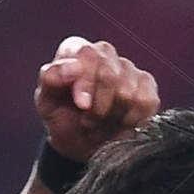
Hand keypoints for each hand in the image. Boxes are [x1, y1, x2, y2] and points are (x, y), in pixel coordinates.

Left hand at [35, 37, 158, 162]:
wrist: (80, 143)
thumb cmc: (62, 117)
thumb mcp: (46, 102)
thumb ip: (50, 79)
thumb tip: (72, 67)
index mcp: (77, 51)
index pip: (88, 54)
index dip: (86, 82)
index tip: (81, 105)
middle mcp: (105, 54)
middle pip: (110, 75)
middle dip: (97, 106)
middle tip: (87, 120)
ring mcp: (129, 69)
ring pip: (128, 92)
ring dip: (111, 116)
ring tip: (101, 122)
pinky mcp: (148, 87)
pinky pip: (146, 102)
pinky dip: (130, 120)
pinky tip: (119, 123)